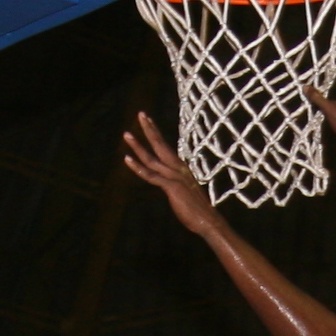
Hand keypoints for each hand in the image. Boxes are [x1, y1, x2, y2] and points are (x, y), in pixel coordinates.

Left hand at [120, 111, 217, 231]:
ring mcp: (174, 177)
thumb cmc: (198, 210)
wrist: (209, 221)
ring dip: (137, 146)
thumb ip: (176, 185)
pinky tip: (127, 159)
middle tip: (140, 114)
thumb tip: (170, 184)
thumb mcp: (185, 192)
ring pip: (152, 158)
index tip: (148, 121)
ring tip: (126, 134)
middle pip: (160, 144)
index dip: (156, 133)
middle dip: (149, 129)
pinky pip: (151, 175)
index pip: (165, 147)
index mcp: (181, 168)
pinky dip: (138, 167)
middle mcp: (178, 168)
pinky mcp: (171, 187)